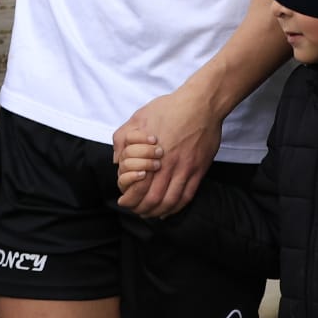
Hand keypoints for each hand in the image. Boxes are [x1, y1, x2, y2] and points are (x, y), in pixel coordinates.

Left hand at [113, 84, 222, 218]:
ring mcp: (185, 168)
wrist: (201, 103)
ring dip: (158, 211)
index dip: (130, 199)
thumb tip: (116, 159)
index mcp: (151, 153)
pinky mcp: (199, 169)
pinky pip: (187, 196)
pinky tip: (168, 210)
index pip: (138, 186)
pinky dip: (176, 208)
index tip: (124, 201)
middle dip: (142, 209)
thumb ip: (123, 138)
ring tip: (150, 214)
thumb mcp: (139, 117)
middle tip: (136, 211)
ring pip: (170, 201)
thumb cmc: (169, 108)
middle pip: (153, 198)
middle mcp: (168, 164)